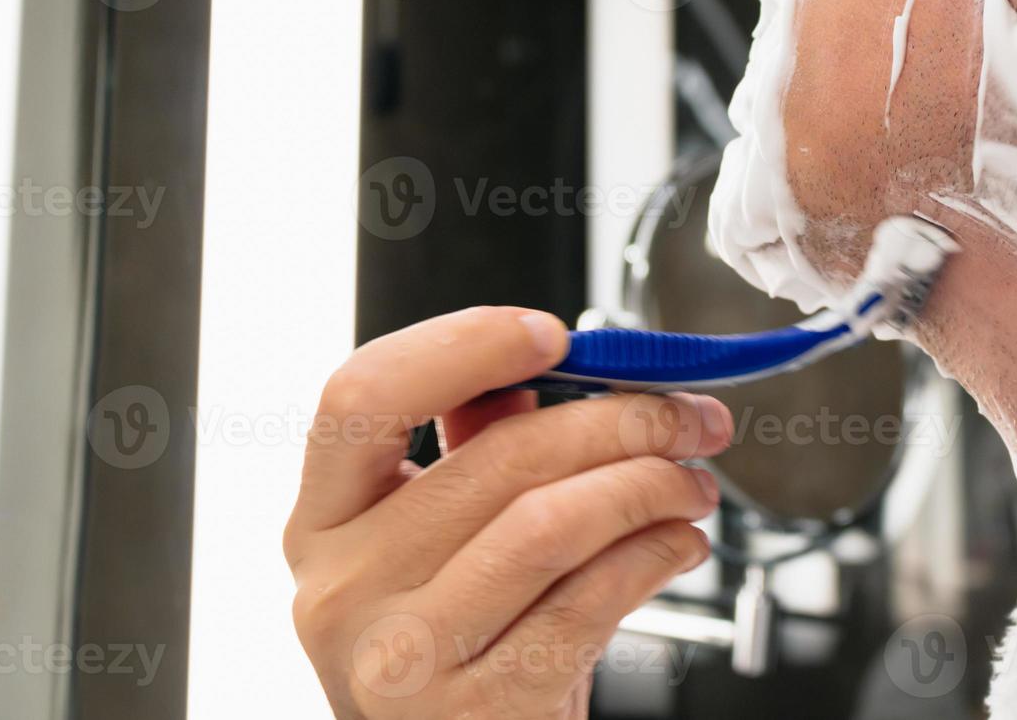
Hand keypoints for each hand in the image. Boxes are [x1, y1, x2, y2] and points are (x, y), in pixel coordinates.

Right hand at [284, 306, 732, 718]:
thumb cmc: (466, 647)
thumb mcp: (445, 545)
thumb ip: (475, 452)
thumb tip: (549, 366)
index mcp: (325, 522)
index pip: (359, 396)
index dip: (462, 345)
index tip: (555, 334)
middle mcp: (341, 588)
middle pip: (495, 457)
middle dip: (620, 421)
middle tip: (688, 418)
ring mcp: (398, 658)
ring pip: (549, 524)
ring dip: (648, 486)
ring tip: (691, 484)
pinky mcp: (472, 712)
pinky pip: (588, 602)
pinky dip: (653, 555)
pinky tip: (677, 544)